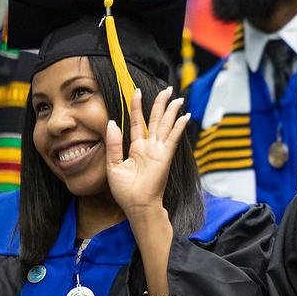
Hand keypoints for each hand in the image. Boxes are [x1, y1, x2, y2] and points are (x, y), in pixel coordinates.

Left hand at [105, 87, 190, 215]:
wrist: (136, 206)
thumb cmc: (125, 191)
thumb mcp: (113, 165)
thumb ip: (113, 144)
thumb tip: (112, 123)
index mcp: (136, 148)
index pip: (137, 122)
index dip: (137, 106)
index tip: (136, 91)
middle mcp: (149, 147)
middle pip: (155, 120)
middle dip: (161, 104)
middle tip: (167, 89)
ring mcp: (159, 151)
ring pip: (166, 125)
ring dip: (171, 111)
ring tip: (176, 97)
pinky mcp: (165, 156)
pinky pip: (173, 138)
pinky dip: (179, 127)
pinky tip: (185, 116)